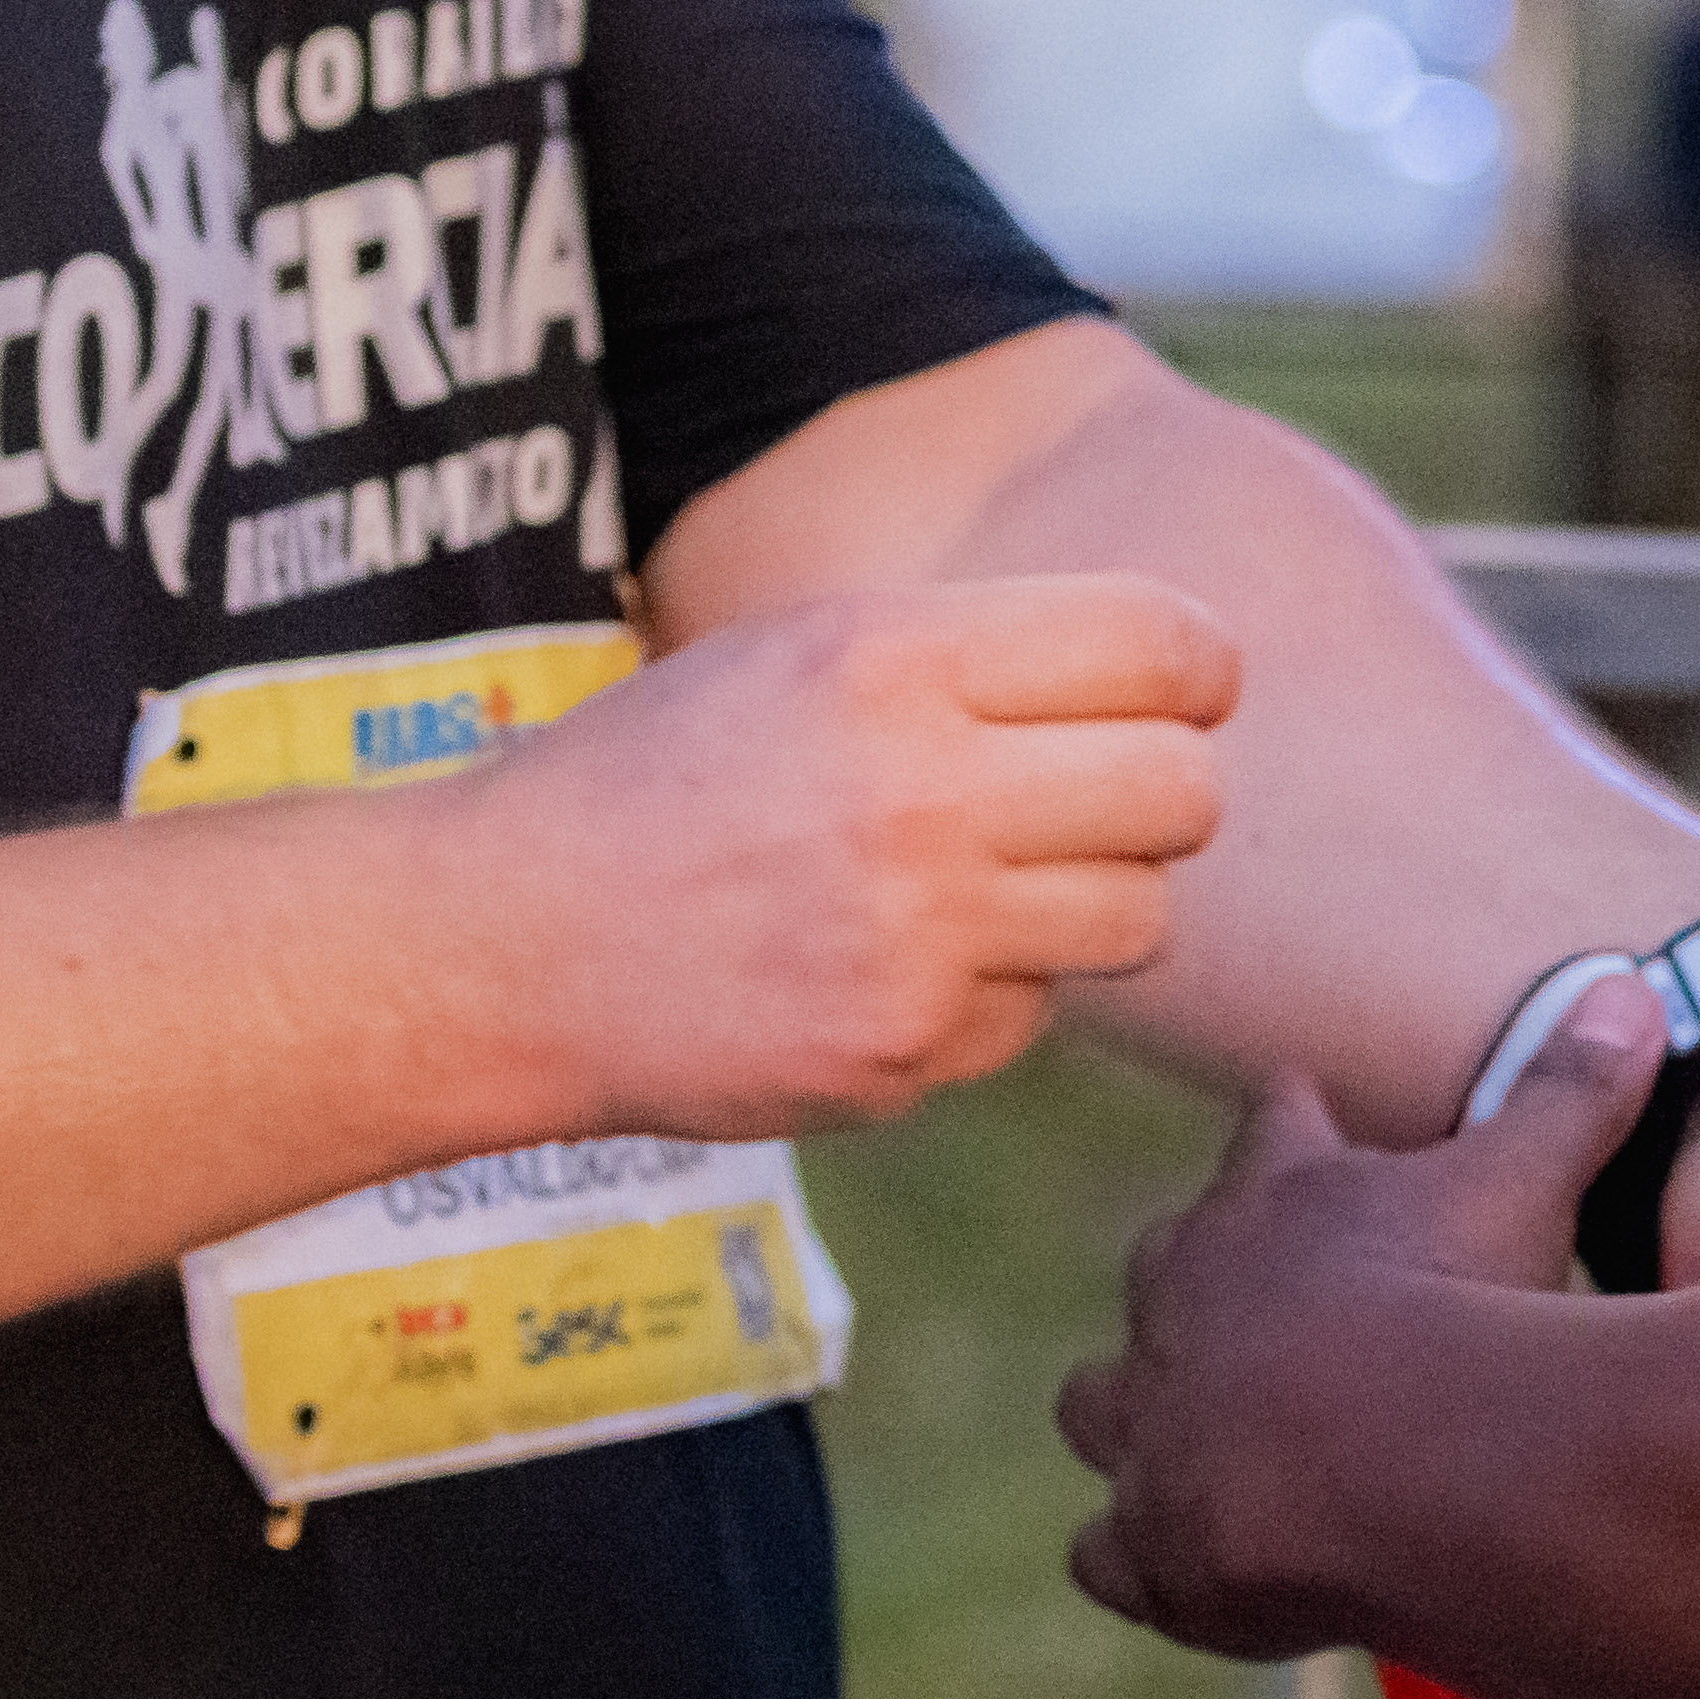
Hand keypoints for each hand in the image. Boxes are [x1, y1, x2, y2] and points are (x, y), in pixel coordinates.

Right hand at [456, 574, 1233, 1134]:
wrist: (501, 943)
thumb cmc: (665, 774)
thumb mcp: (804, 649)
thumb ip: (977, 657)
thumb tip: (1178, 680)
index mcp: (896, 655)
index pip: (1162, 645)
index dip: (1198, 672)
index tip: (1180, 696)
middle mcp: (921, 789)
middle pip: (1183, 792)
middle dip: (1161, 794)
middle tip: (1100, 803)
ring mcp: (916, 936)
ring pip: (1139, 918)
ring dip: (1090, 901)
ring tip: (986, 886)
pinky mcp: (900, 1053)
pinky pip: (1031, 1016)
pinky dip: (986, 997)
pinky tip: (883, 968)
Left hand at [1064, 980, 1655, 1660]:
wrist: (1386, 1464)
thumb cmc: (1455, 1300)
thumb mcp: (1524, 1181)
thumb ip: (1570, 1090)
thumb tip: (1629, 985)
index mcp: (1273, 1195)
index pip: (1274, 1121)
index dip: (1296, 1120)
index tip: (1309, 1109)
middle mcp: (1183, 1295)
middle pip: (1163, 1258)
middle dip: (1201, 1276)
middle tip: (1264, 1305)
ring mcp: (1150, 1422)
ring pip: (1096, 1401)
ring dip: (1137, 1409)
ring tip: (1189, 1428)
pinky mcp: (1146, 1540)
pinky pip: (1105, 1550)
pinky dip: (1135, 1554)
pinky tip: (1171, 1563)